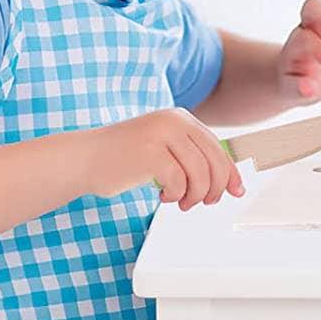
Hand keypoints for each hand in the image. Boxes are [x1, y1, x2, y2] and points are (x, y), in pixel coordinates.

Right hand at [90, 108, 244, 209]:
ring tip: (180, 201)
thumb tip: (229, 181)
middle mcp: (174, 121)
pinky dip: (175, 195)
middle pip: (214, 161)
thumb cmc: (124, 158)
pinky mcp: (150, 153)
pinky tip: (162, 196)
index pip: (218, 147)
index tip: (236, 190)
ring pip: (200, 174)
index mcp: (181, 118)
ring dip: (194, 195)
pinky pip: (179, 182)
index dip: (230, 172)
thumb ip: (192, 158)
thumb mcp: (165, 150)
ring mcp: (161, 135)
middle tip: (204, 202)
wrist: (84, 159)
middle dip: (215, 188)